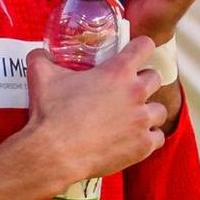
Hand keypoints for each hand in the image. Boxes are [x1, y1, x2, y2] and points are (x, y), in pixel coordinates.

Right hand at [22, 37, 168, 183]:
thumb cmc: (51, 113)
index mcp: (118, 71)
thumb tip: (40, 53)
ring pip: (160, 110)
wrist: (55, 153)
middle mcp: (136, 93)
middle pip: (155, 78)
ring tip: (133, 117)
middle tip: (127, 90)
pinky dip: (148, 137)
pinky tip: (135, 138)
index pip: (145, 46)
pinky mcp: (143, 145)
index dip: (141, 47)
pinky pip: (158, 137)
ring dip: (148, 111)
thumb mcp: (41, 76)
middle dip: (143, 81)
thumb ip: (42, 58)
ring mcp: (142, 120)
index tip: (136, 52)